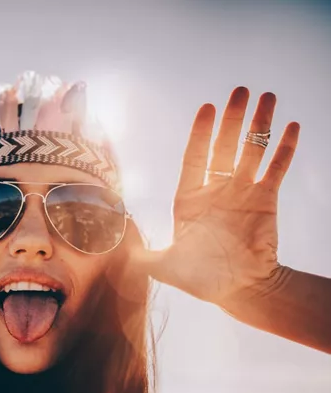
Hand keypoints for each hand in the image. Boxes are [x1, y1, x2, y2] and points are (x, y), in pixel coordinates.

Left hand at [133, 87, 299, 304]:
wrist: (240, 291)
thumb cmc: (201, 280)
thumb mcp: (164, 267)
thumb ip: (141, 256)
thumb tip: (112, 251)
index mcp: (189, 199)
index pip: (194, 157)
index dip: (201, 132)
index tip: (208, 107)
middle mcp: (216, 190)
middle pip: (224, 146)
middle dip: (232, 118)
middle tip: (241, 90)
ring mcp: (242, 193)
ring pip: (252, 151)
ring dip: (260, 125)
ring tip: (268, 96)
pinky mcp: (266, 201)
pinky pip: (276, 169)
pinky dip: (283, 149)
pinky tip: (291, 126)